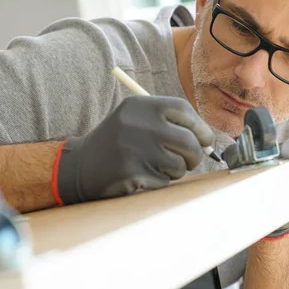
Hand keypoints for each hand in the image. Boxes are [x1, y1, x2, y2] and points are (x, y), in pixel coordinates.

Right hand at [54, 95, 213, 203]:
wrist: (81, 166)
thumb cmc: (121, 143)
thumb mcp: (137, 120)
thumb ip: (170, 124)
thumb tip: (207, 141)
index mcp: (140, 105)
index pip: (183, 109)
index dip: (200, 127)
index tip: (204, 140)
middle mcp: (138, 123)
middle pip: (188, 141)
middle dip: (195, 156)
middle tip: (189, 161)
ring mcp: (134, 148)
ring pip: (179, 165)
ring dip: (175, 171)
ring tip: (157, 167)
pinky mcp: (131, 172)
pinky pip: (164, 182)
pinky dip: (159, 183)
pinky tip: (142, 176)